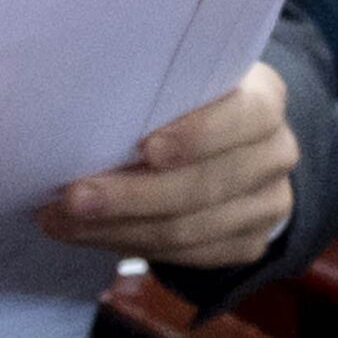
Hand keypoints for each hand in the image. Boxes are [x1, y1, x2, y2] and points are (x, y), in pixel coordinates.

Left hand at [39, 63, 300, 268]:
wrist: (226, 150)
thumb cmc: (182, 105)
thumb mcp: (176, 83)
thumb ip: (149, 90)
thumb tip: (74, 106)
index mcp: (263, 99)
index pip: (244, 115)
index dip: (198, 135)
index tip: (147, 149)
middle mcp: (275, 152)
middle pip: (205, 184)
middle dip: (132, 195)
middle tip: (72, 198)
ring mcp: (269, 202)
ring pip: (189, 228)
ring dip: (117, 228)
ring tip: (61, 220)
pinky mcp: (249, 242)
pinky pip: (186, 255)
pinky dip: (129, 244)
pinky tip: (88, 234)